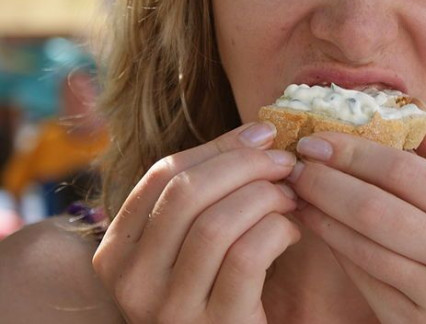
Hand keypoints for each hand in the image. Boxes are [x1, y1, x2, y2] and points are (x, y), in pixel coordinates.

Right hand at [92, 123, 300, 323]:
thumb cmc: (218, 289)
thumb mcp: (194, 242)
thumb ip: (208, 194)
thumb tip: (258, 133)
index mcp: (118, 250)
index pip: (162, 174)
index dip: (219, 147)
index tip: (263, 135)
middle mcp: (131, 281)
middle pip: (187, 192)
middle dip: (246, 165)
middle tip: (284, 163)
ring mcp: (169, 309)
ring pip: (217, 223)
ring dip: (266, 198)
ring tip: (291, 198)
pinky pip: (247, 257)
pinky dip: (278, 231)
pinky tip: (292, 232)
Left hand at [287, 116, 425, 322]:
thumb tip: (403, 108)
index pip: (402, 169)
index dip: (351, 152)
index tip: (317, 140)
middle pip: (374, 205)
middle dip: (324, 181)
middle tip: (295, 165)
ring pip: (361, 244)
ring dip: (320, 214)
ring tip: (298, 193)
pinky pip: (363, 278)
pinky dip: (335, 247)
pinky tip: (317, 226)